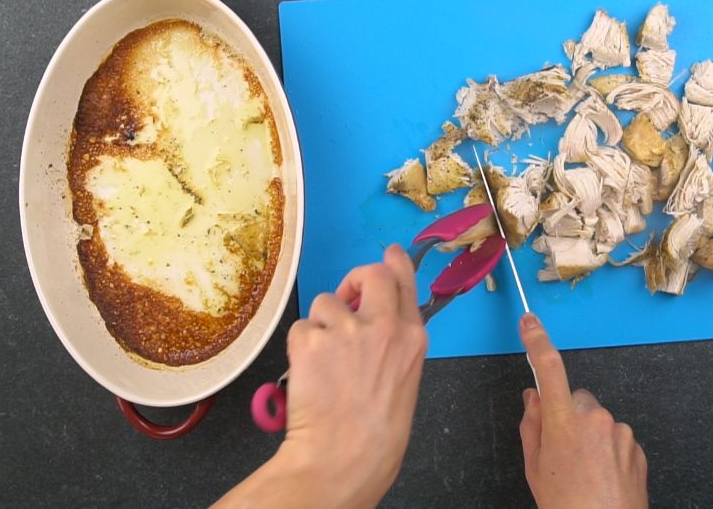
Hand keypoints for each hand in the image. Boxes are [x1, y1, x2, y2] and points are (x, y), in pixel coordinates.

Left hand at [216, 245, 427, 508]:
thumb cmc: (378, 433)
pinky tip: (308, 374)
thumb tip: (375, 321)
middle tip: (344, 302)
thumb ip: (395, 343)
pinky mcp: (311, 340)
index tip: (389, 254)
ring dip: (321, 325)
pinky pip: (300, 328)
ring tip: (324, 362)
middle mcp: (383, 325)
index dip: (394, 263)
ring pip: (326, 302)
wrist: (344, 458)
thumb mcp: (405, 379)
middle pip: (369, 274)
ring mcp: (346, 330)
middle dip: (353, 282)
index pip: (405, 281)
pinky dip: (300, 348)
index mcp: (412, 338)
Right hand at [518, 313, 647, 508]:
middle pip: (575, 399)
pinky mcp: (637, 445)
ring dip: (589, 435)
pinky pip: (616, 436)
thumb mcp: (534, 467)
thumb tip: (533, 399)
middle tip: (560, 448)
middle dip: (567, 414)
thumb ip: (531, 425)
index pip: (548, 368)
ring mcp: (620, 431)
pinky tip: (600, 474)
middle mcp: (595, 419)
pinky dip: (607, 449)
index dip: (537, 340)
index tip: (530, 323)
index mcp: (563, 423)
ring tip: (583, 469)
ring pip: (597, 419)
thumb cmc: (567, 507)